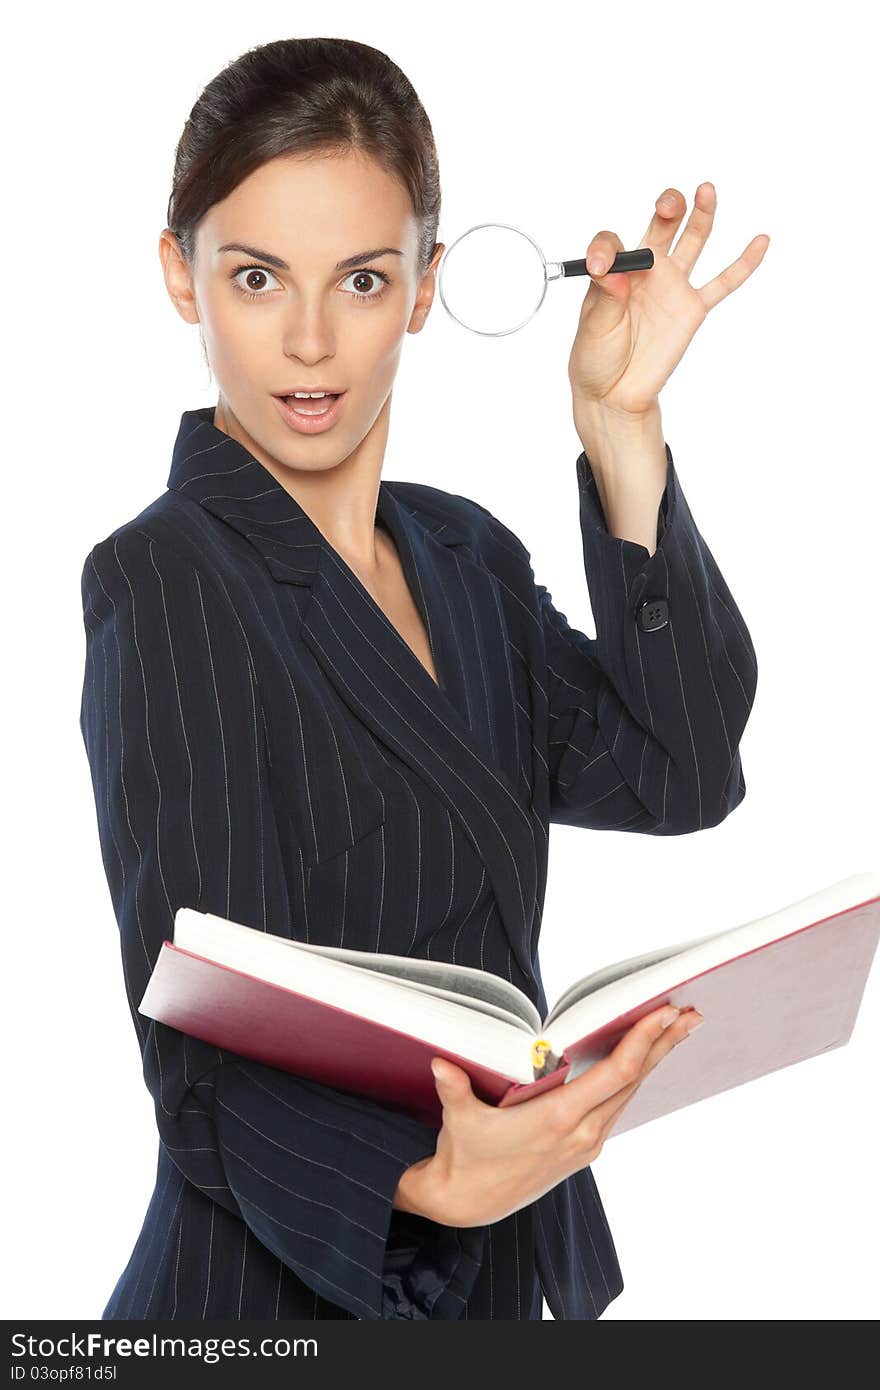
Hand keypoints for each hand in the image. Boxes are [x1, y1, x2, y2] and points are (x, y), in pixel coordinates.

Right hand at [395, 1003, 702, 1227]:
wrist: (467, 1204)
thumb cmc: (465, 1156)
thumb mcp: (459, 1120)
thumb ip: (454, 1089)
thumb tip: (441, 1063)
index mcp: (558, 1119)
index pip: (616, 1073)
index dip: (643, 1041)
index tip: (664, 1014)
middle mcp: (581, 1133)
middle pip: (634, 1080)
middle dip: (663, 1044)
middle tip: (690, 1012)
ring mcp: (586, 1143)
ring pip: (629, 1094)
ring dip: (653, 1060)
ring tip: (676, 1030)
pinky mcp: (582, 1149)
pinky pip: (616, 1106)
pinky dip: (632, 1079)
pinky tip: (641, 1061)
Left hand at [568, 182, 769, 421]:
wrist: (615, 394)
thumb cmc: (595, 358)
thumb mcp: (592, 327)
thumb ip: (605, 298)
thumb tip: (615, 272)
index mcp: (614, 272)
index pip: (612, 243)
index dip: (606, 250)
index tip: (600, 267)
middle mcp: (646, 271)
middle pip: (661, 227)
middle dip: (667, 208)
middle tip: (669, 204)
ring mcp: (672, 287)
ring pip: (693, 242)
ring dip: (701, 215)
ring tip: (705, 190)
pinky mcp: (693, 309)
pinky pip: (723, 283)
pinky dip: (744, 263)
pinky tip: (761, 240)